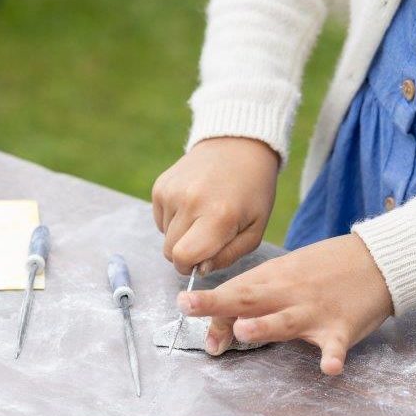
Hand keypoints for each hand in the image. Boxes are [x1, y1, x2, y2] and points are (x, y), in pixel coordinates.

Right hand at [152, 137, 279, 274]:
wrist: (238, 146)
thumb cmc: (252, 193)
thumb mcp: (255, 230)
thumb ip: (228, 256)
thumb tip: (200, 268)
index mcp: (219, 216)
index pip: (184, 257)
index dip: (190, 267)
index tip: (201, 262)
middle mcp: (191, 202)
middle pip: (170, 251)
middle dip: (186, 253)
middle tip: (206, 238)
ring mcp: (172, 191)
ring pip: (165, 235)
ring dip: (181, 234)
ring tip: (203, 215)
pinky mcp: (161, 185)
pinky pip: (160, 219)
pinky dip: (174, 218)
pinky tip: (193, 203)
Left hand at [178, 234, 391, 374]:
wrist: (376, 259)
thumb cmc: (322, 271)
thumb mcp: (284, 278)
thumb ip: (252, 304)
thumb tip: (216, 333)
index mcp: (271, 281)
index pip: (235, 293)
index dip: (209, 303)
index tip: (183, 306)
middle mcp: (288, 294)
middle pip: (249, 300)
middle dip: (218, 304)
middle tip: (191, 306)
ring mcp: (314, 311)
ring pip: (285, 321)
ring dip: (264, 326)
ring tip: (244, 331)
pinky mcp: (342, 327)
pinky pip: (335, 345)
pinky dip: (333, 356)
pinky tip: (330, 368)